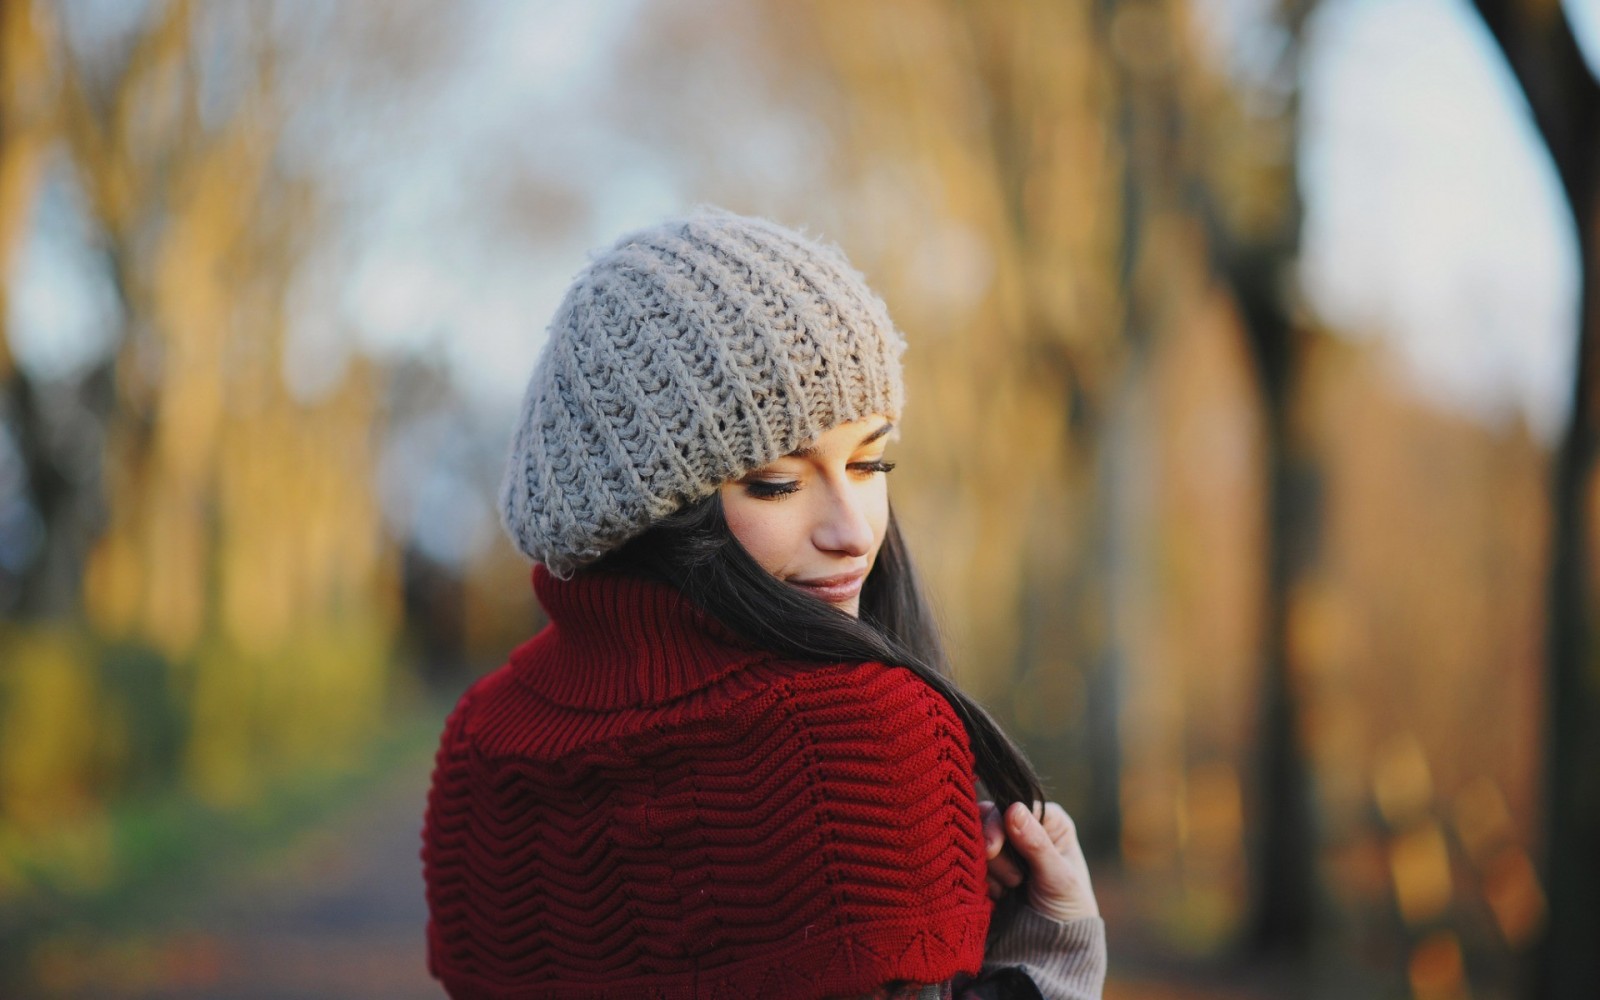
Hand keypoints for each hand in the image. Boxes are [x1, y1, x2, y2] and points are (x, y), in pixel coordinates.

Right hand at [980, 799, 1098, 922]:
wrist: (1053, 946)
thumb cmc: (1068, 907)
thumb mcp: (1059, 877)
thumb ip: (1037, 845)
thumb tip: (1013, 809)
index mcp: (1048, 820)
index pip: (1015, 805)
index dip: (999, 822)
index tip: (992, 848)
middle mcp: (1024, 827)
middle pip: (990, 818)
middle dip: (994, 849)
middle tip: (1009, 878)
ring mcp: (1004, 847)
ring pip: (977, 841)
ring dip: (991, 868)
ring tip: (1012, 889)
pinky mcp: (988, 867)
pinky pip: (970, 862)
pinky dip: (980, 879)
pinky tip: (999, 895)